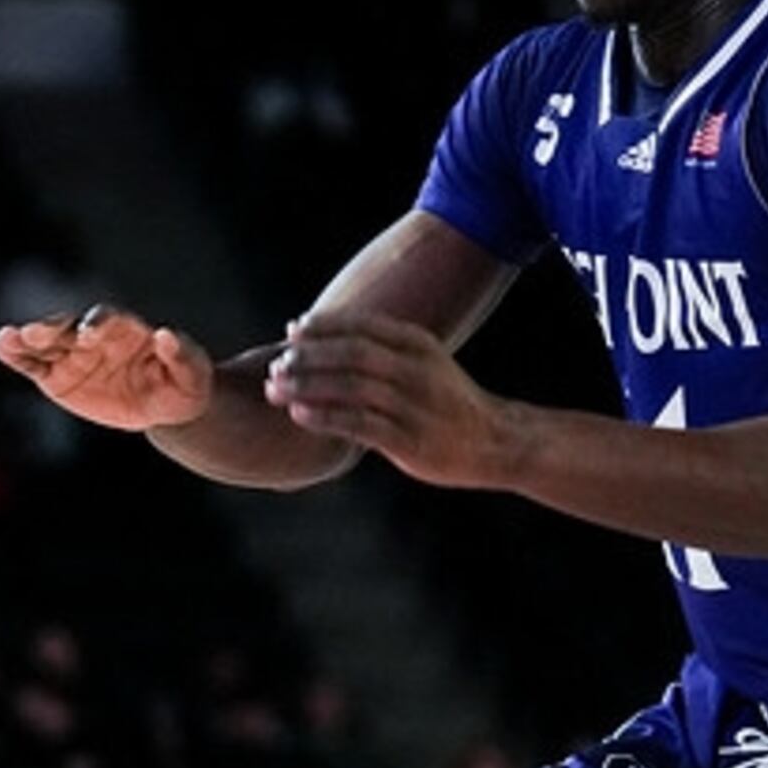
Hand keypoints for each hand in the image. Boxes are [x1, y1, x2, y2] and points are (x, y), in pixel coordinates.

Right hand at [0, 305, 214, 432]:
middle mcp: (94, 336)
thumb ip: (182, 354)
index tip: (90, 333)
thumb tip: (166, 334)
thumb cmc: (183, 383)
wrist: (163, 404)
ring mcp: (72, 355)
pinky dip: (15, 355)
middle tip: (36, 332)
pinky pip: (32, 364)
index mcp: (126, 329)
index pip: (108, 319)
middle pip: (68, 327)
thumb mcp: (193, 372)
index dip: (98, 323)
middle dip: (53, 327)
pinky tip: (1, 345)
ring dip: (25, 339)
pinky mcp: (56, 376)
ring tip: (6, 337)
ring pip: (44, 343)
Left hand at [263, 309, 526, 489]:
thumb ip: (384, 349)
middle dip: (309, 356)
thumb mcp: (424, 362)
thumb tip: (330, 339)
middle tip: (276, 363)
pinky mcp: (408, 439)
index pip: (363, 326)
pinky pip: (359, 423)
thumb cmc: (445, 401)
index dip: (324, 325)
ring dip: (308, 386)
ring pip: (351, 387)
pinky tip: (298, 414)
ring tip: (275, 389)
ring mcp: (413, 404)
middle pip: (352, 353)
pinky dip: (325, 416)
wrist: (492, 441)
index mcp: (418, 344)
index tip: (293, 329)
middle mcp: (415, 369)